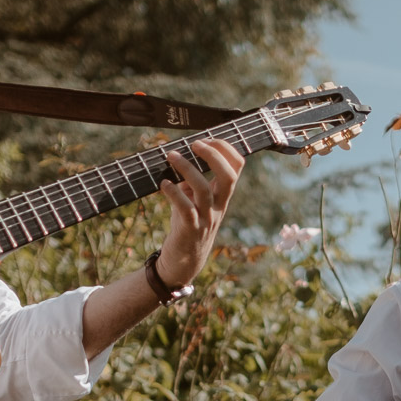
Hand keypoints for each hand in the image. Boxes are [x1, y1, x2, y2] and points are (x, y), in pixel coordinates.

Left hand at [153, 138, 242, 286]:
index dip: (225, 149)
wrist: (184, 261)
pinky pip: (185, 208)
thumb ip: (192, 181)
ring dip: (187, 169)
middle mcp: (218, 206)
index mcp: (222, 196)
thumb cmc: (187, 226)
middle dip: (214, 156)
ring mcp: (206, 218)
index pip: (236, 167)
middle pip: (228, 177)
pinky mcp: (190, 229)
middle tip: (195, 143)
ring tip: (171, 156)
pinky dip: (174, 193)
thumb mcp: (194, 200)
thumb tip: (180, 157)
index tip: (205, 139)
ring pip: (203, 190)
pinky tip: (164, 183)